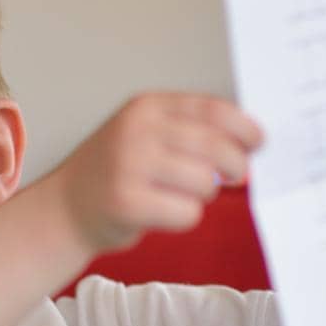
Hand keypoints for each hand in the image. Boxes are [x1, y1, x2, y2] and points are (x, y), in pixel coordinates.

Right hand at [49, 92, 262, 254]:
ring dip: (204, 195)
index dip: (244, 127)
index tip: (259, 142)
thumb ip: (189, 130)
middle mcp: (137, 131)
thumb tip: (247, 143)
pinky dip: (185, 217)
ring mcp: (129, 166)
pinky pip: (186, 213)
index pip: (212, 110)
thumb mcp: (145, 133)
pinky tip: (164, 213)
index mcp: (147, 107)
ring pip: (204, 183)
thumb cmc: (116, 172)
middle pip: (215, 146)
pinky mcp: (127, 203)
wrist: (67, 206)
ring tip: (183, 195)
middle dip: (235, 166)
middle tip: (235, 177)